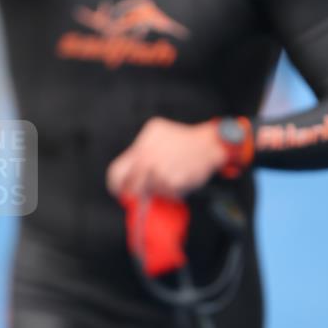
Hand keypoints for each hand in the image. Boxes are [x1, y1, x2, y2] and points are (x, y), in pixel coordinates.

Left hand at [106, 118, 225, 199]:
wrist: (211, 144)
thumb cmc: (185, 140)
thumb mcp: (158, 133)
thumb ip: (143, 151)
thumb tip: (130, 177)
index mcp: (143, 144)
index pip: (117, 171)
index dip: (117, 186)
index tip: (121, 191)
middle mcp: (147, 157)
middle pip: (132, 186)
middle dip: (139, 191)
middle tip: (147, 190)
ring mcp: (159, 169)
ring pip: (152, 191)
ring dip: (162, 189)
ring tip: (174, 176)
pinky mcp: (172, 181)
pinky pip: (168, 194)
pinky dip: (175, 191)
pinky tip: (182, 178)